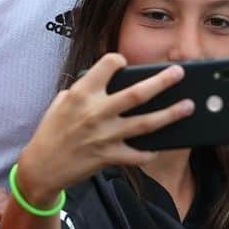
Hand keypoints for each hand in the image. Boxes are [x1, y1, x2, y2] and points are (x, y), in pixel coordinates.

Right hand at [15, 54, 191, 206]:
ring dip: (170, 114)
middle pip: (137, 94)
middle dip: (162, 82)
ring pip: (145, 123)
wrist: (40, 168)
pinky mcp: (108, 156)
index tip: (125, 61)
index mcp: (82, 94)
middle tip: (180, 73)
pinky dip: (150, 151)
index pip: (108, 65)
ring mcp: (104, 136)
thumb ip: (85, 89)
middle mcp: (96, 112)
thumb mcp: (61, 103)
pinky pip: (137, 154)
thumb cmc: (52, 131)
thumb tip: (110, 80)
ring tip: (188, 106)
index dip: (118, 60)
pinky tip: (160, 146)